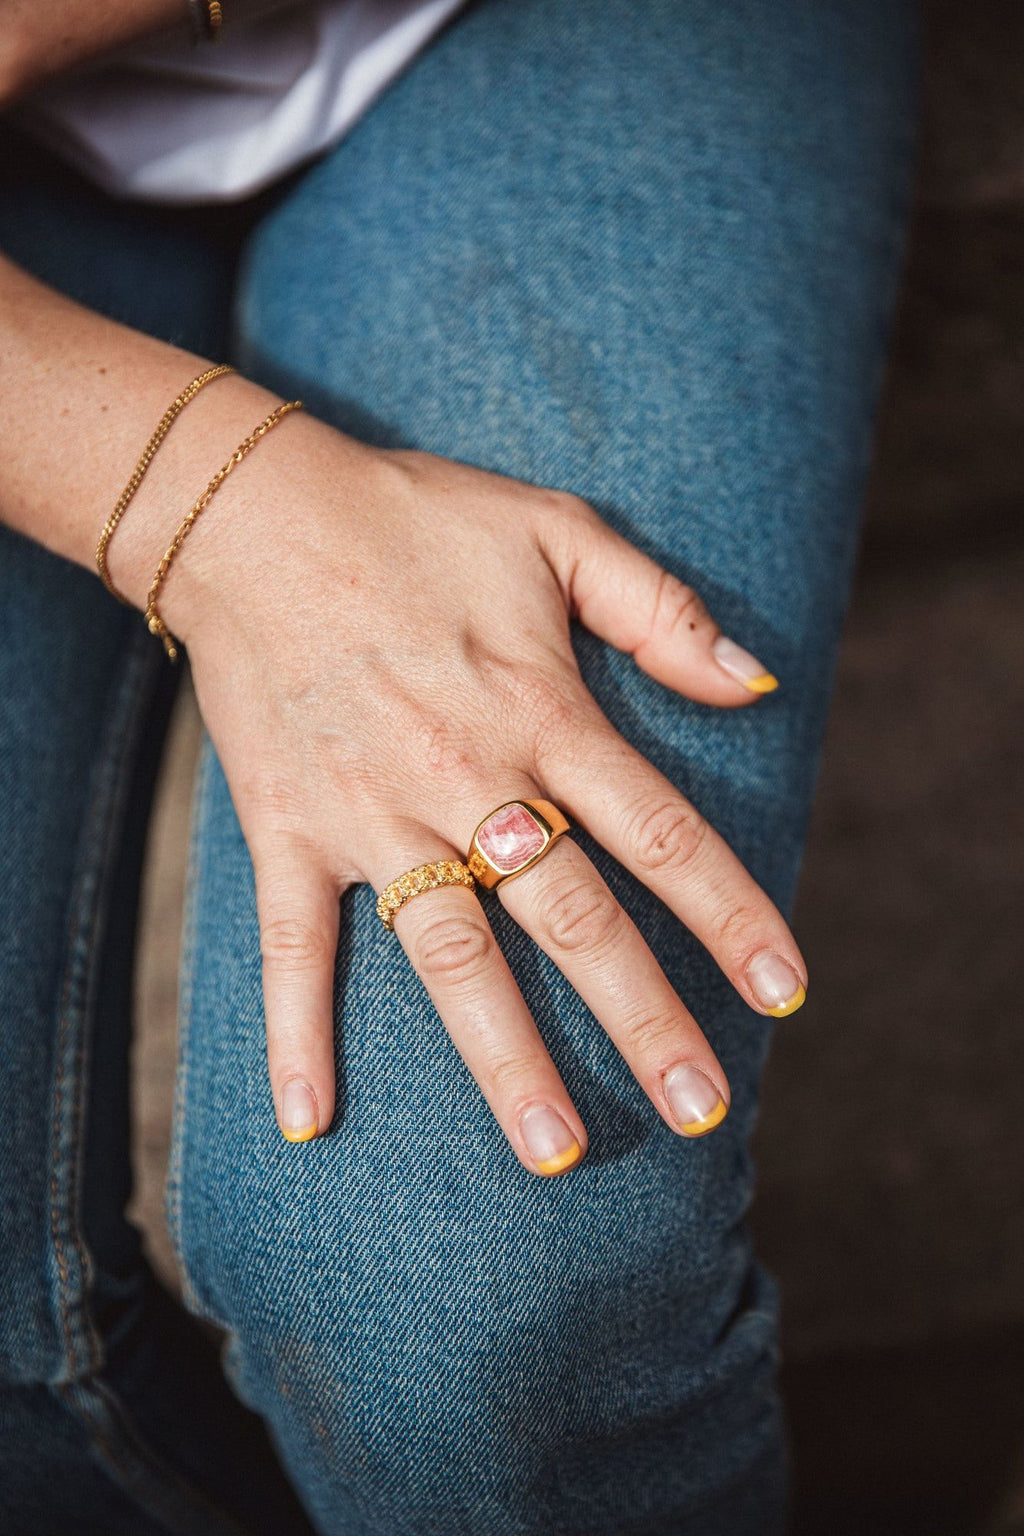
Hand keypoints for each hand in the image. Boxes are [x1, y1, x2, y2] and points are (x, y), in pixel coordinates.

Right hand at [157, 405, 806, 1172]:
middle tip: (701, 1115)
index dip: (731, 916)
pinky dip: (297, 1033)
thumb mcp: (557, 532)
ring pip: (450, 956)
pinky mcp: (289, 831)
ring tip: (552, 1153)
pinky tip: (310, 1124)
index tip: (785, 996)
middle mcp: (466, 779)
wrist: (253, 513)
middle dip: (644, 1019)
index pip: (661, 835)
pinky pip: (294, 946)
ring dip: (504, 1056)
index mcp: (543, 713)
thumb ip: (661, 609)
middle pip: (573, 919)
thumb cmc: (416, 518)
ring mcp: (373, 814)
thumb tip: (756, 680)